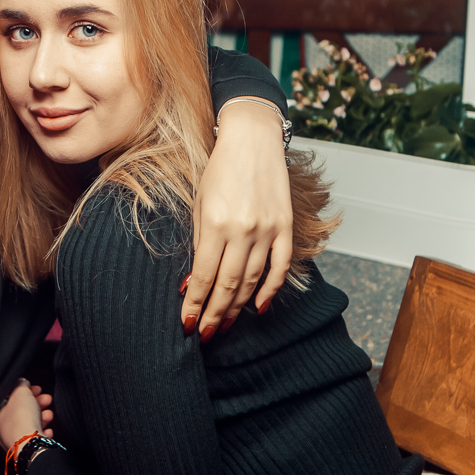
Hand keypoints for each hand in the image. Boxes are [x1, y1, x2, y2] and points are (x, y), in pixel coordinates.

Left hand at [0, 378, 52, 448]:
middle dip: (36, 402)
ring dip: (41, 415)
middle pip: (20, 410)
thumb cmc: (22, 418)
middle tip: (46, 399)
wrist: (31, 444)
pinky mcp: (24, 448)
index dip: (22, 390)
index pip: (8, 397)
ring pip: (28, 422)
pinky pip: (34, 436)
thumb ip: (21, 384)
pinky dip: (42, 430)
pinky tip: (47, 429)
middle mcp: (1, 428)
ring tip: (49, 414)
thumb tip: (22, 382)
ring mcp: (12, 439)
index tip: (34, 387)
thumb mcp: (21, 392)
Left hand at [185, 99, 292, 337]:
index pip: (204, 276)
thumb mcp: (199, 204)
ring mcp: (268, 229)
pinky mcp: (286, 226)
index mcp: (217, 223)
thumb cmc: (219, 171)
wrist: (252, 140)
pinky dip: (271, 289)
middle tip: (205, 334)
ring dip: (238, 307)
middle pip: (229, 285)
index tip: (188, 324)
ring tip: (225, 325)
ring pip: (253, 280)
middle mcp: (244, 230)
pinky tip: (260, 308)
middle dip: (215, 313)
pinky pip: (280, 266)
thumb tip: (194, 280)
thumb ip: (199, 242)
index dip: (196, 303)